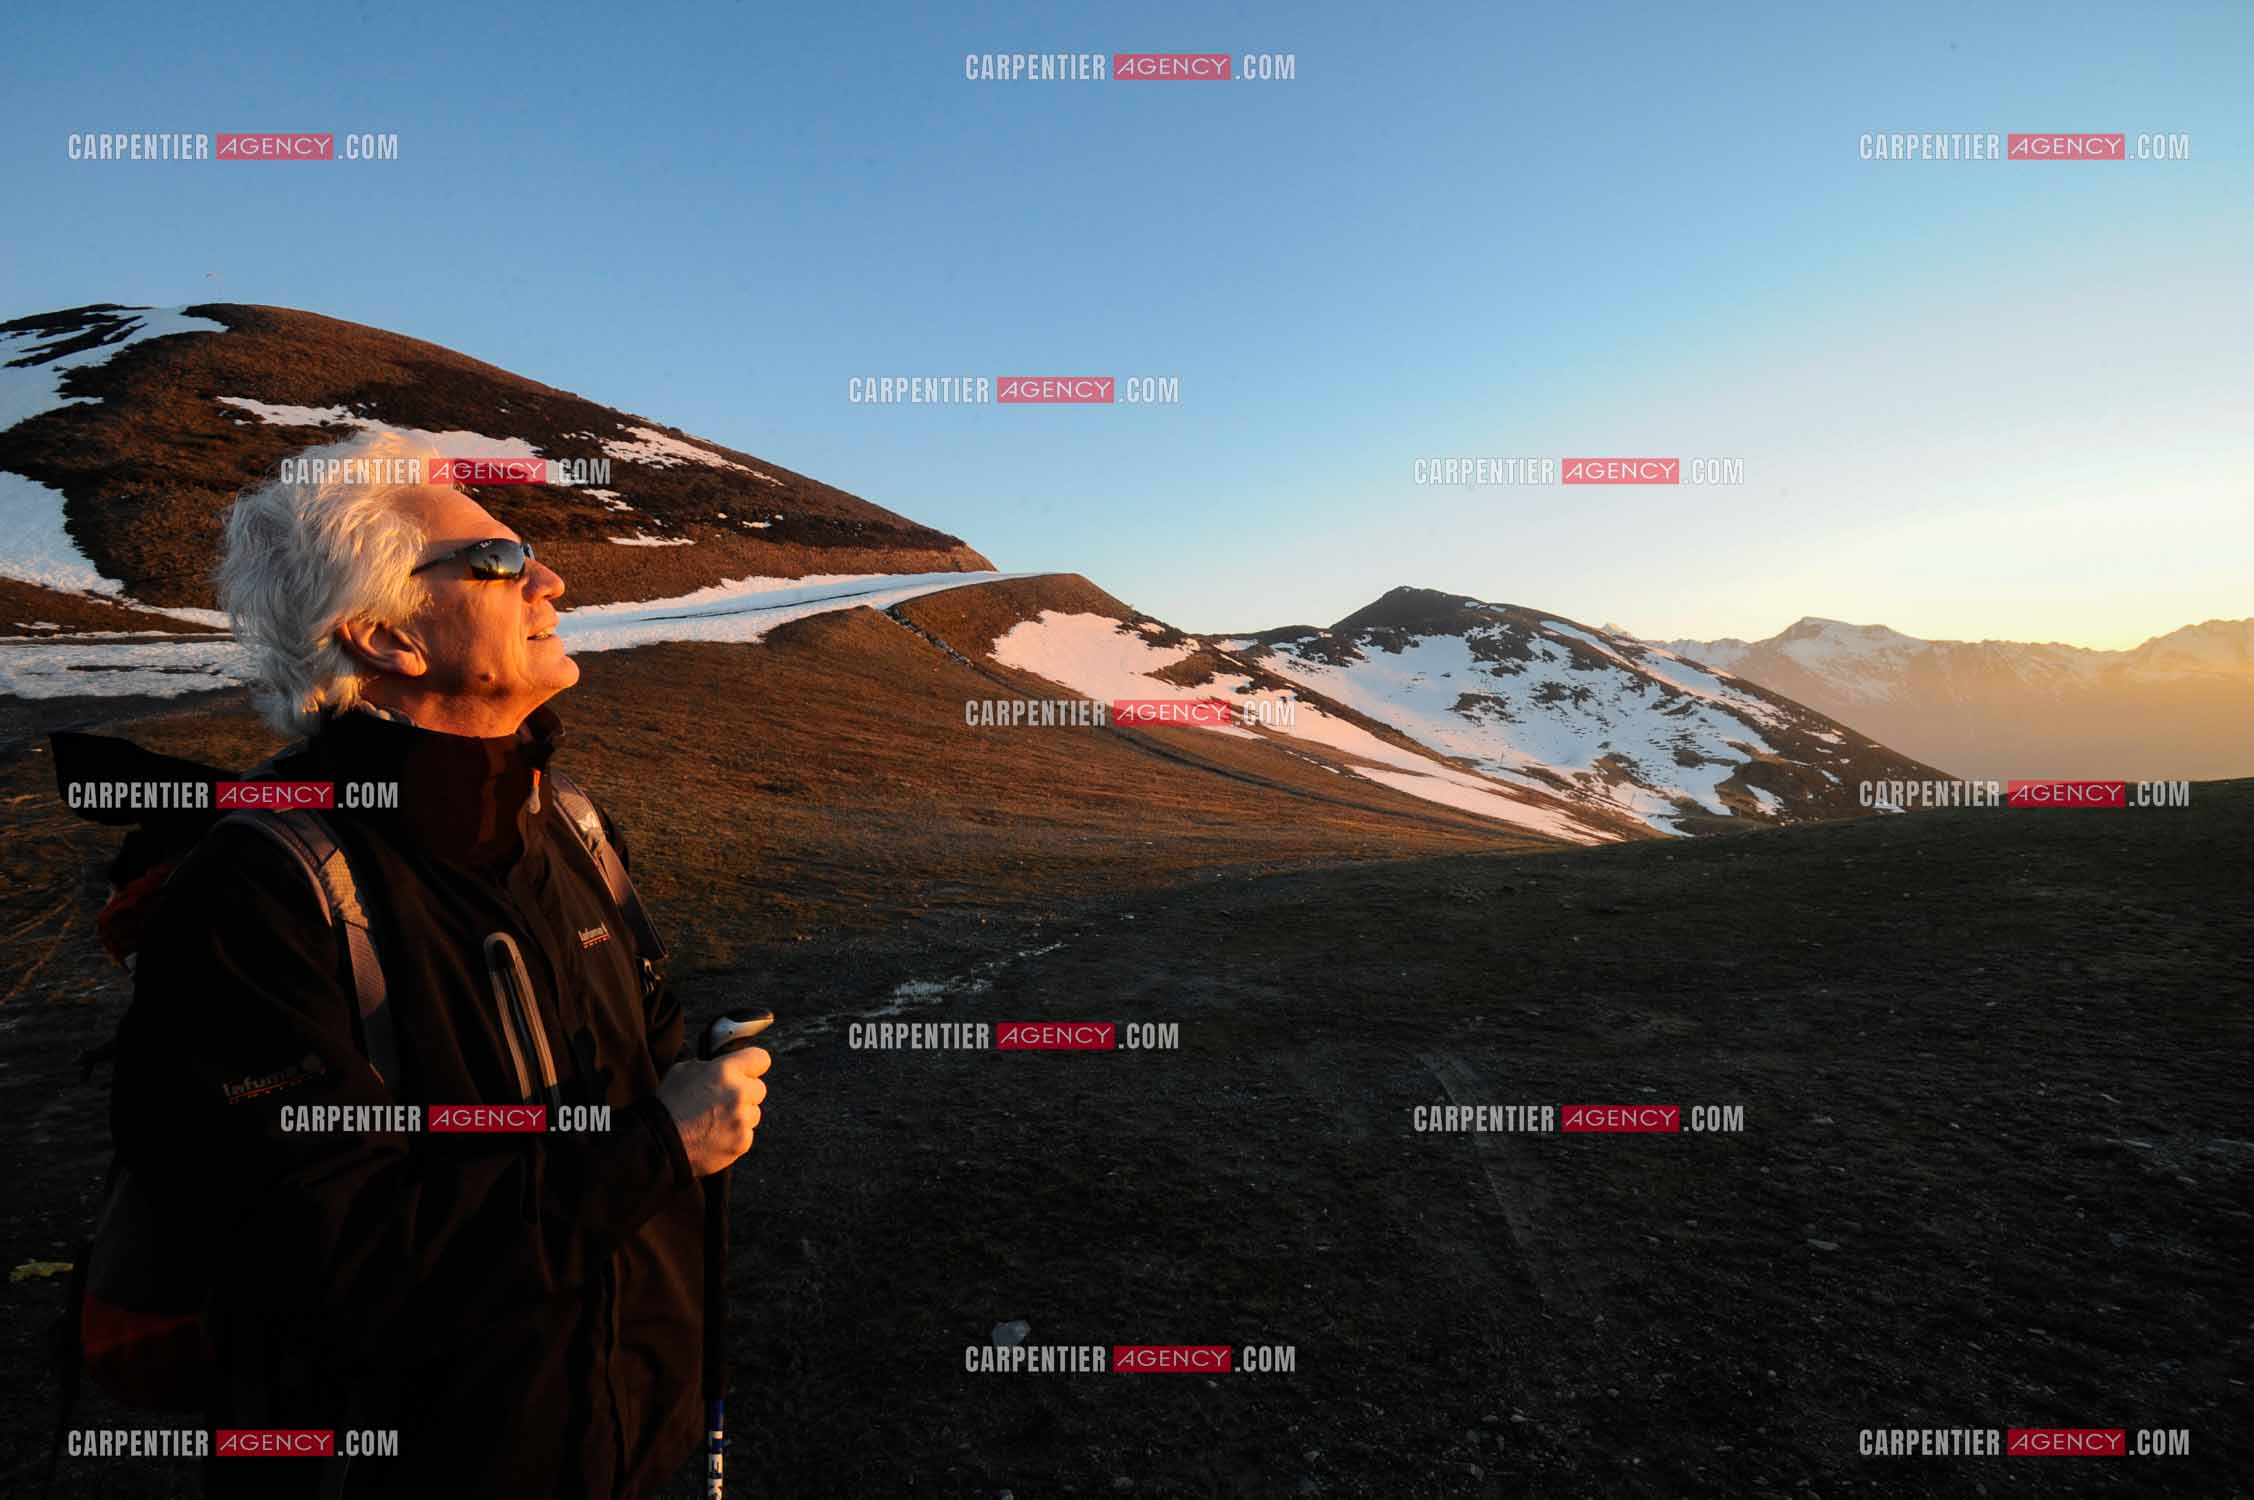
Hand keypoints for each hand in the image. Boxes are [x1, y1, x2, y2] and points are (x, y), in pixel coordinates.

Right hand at [657, 1046, 769, 1175]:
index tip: (747, 1069)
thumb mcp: (683, 1070)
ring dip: (741, 1114)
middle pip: (759, 1088)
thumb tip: (722, 1065)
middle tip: (723, 1099)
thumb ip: (709, 1065)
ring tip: (715, 1120)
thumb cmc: (668, 1105)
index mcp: (725, 1071)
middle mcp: (739, 1094)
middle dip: (745, 1092)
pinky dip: (735, 1135)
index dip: (753, 1064)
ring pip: (754, 1113)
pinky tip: (715, 1135)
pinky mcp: (742, 1142)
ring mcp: (742, 1120)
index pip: (761, 1058)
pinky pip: (747, 1134)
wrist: (659, 1143)